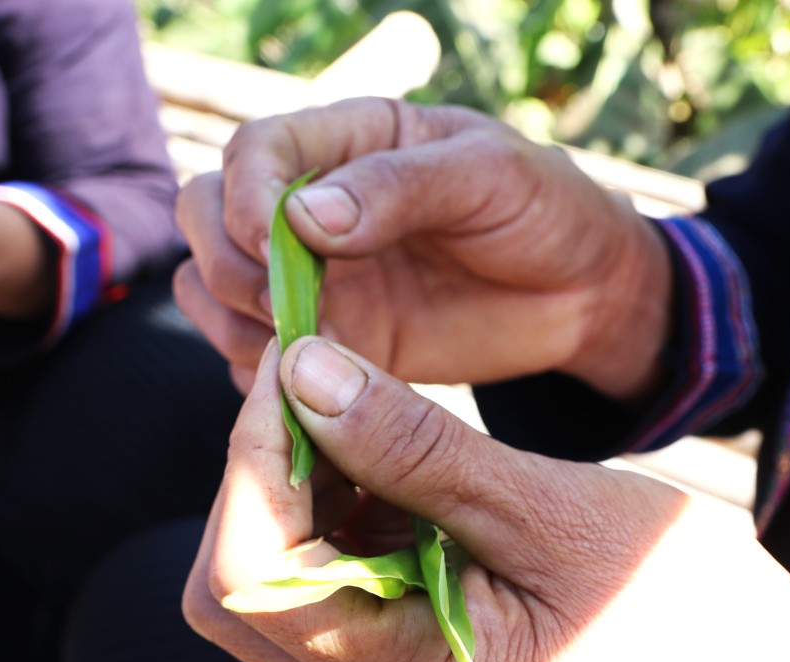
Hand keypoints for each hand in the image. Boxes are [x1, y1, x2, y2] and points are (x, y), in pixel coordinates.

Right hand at [175, 98, 671, 398]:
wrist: (583, 293)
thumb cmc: (542, 210)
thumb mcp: (487, 176)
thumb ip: (397, 187)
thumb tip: (301, 217)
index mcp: (346, 143)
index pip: (253, 152)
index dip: (244, 197)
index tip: (272, 241)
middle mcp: (311, 210)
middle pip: (205, 217)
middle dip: (227, 264)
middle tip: (286, 308)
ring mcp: (316, 281)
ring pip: (215, 292)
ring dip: (235, 324)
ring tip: (305, 350)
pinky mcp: (334, 346)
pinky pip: (259, 363)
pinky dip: (267, 380)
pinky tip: (317, 389)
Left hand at [185, 337, 789, 661]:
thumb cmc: (672, 597)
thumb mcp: (548, 506)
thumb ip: (418, 446)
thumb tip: (301, 372)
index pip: (250, 578)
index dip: (251, 461)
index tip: (294, 366)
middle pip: (235, 590)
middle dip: (259, 476)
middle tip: (316, 384)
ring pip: (273, 580)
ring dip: (297, 487)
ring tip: (360, 411)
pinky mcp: (409, 660)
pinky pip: (331, 579)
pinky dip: (339, 507)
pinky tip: (393, 456)